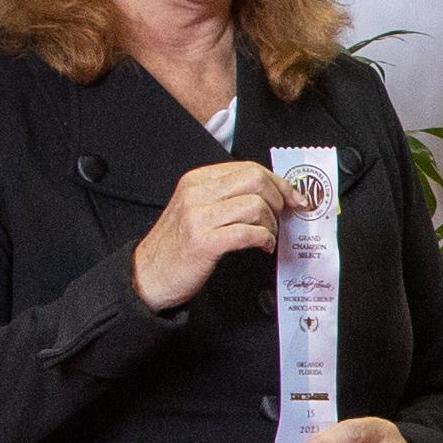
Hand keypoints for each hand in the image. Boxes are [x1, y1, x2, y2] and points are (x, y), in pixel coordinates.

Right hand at [132, 161, 293, 310]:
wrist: (148, 274)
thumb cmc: (178, 245)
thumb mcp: (197, 209)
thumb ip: (227, 196)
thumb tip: (271, 194)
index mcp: (197, 180)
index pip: (248, 168)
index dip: (279, 182)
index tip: (294, 197)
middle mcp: (197, 193)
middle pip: (256, 180)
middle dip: (279, 198)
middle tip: (283, 217)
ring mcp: (199, 217)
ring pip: (256, 205)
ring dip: (272, 223)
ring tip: (268, 236)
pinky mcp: (204, 242)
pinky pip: (248, 232)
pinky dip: (264, 239)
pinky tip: (264, 246)